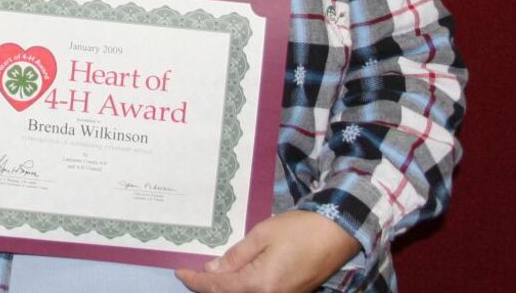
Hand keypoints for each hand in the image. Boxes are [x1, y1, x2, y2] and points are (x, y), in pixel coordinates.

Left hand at [175, 210, 359, 292]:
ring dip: (224, 289)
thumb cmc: (298, 229)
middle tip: (190, 275)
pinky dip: (240, 288)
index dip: (196, 282)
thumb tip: (213, 272)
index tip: (179, 273)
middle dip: (208, 288)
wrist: (335, 235)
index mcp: (260, 285)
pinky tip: (232, 277)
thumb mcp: (262, 235)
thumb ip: (236, 256)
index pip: (219, 288)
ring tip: (207, 276)